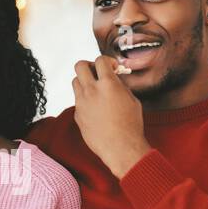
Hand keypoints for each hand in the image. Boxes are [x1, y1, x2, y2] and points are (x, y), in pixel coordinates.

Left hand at [72, 56, 151, 177]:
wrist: (121, 148)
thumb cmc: (130, 126)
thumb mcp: (132, 100)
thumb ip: (120, 86)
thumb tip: (114, 79)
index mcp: (108, 84)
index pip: (100, 60)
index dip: (107, 61)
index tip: (112, 67)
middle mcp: (91, 91)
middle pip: (80, 66)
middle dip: (89, 65)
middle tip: (97, 73)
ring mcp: (82, 103)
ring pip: (75, 82)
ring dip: (84, 82)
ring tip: (96, 90)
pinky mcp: (77, 115)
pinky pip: (77, 101)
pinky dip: (85, 100)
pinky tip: (96, 109)